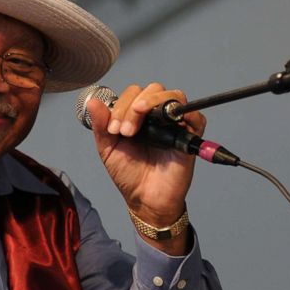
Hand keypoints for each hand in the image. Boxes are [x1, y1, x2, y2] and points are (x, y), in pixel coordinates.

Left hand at [85, 82, 206, 252]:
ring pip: (174, 96)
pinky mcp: (190, 137)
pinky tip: (168, 124)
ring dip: (153, 104)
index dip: (121, 106)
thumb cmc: (129, 174)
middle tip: (124, 131)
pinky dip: (186, 114)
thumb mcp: (108, 149)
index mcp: (137, 116)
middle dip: (133, 106)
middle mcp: (157, 116)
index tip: (112, 130)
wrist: (144, 199)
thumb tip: (93, 102)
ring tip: (135, 127)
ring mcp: (174, 124)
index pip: (133, 93)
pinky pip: (196, 117)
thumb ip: (101, 126)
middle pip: (153, 90)